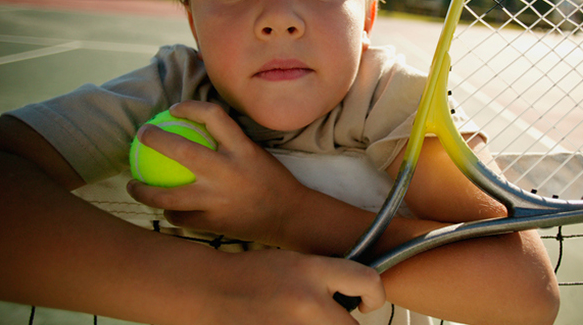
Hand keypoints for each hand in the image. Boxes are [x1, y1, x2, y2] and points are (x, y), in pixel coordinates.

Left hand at [127, 101, 306, 244]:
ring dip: (143, 190)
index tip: (174, 110)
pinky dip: (169, 212)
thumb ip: (228, 141)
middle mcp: (229, 171)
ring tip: (133, 184)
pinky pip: (180, 216)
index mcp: (243, 149)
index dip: (189, 107)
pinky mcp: (213, 222)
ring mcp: (218, 199)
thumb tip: (194, 125)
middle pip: (181, 151)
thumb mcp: (255, 153)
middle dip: (154, 139)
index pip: (213, 116)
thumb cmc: (270, 180)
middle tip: (142, 135)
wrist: (289, 216)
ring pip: (168, 195)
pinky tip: (163, 208)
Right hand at [191, 249, 384, 324]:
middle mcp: (306, 303)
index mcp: (311, 272)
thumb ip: (327, 279)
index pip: (367, 281)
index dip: (374, 295)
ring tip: (301, 319)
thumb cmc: (251, 275)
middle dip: (342, 324)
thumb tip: (357, 299)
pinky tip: (283, 323)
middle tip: (327, 316)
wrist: (208, 291)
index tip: (367, 301)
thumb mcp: (295, 263)